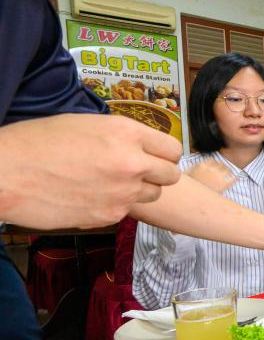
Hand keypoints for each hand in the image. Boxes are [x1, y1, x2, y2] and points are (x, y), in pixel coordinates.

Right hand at [0, 114, 181, 227]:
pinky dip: (114, 205)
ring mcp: (123, 192)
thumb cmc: (38, 143)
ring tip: (110, 182)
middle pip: (171, 175)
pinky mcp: (110, 215)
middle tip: (138, 172)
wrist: (7, 174)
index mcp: (127, 133)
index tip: (156, 156)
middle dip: (158, 174)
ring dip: (139, 190)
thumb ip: (121, 136)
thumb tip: (140, 145)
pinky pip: (126, 210)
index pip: (172, 148)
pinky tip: (90, 195)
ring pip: (153, 195)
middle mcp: (132, 162)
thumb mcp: (86, 124)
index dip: (164, 154)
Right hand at [185, 160, 234, 193]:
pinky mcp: (223, 185)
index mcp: (201, 165)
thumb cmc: (186, 190)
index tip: (215, 166)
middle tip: (224, 171)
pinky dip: (235, 179)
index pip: (212, 160)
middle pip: (221, 164)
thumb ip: (190, 169)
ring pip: (228, 170)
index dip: (214, 163)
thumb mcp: (185, 176)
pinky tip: (236, 180)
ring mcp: (217, 176)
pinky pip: (233, 179)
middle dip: (222, 167)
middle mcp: (210, 169)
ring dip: (229, 172)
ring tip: (230, 176)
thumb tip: (193, 166)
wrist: (191, 199)